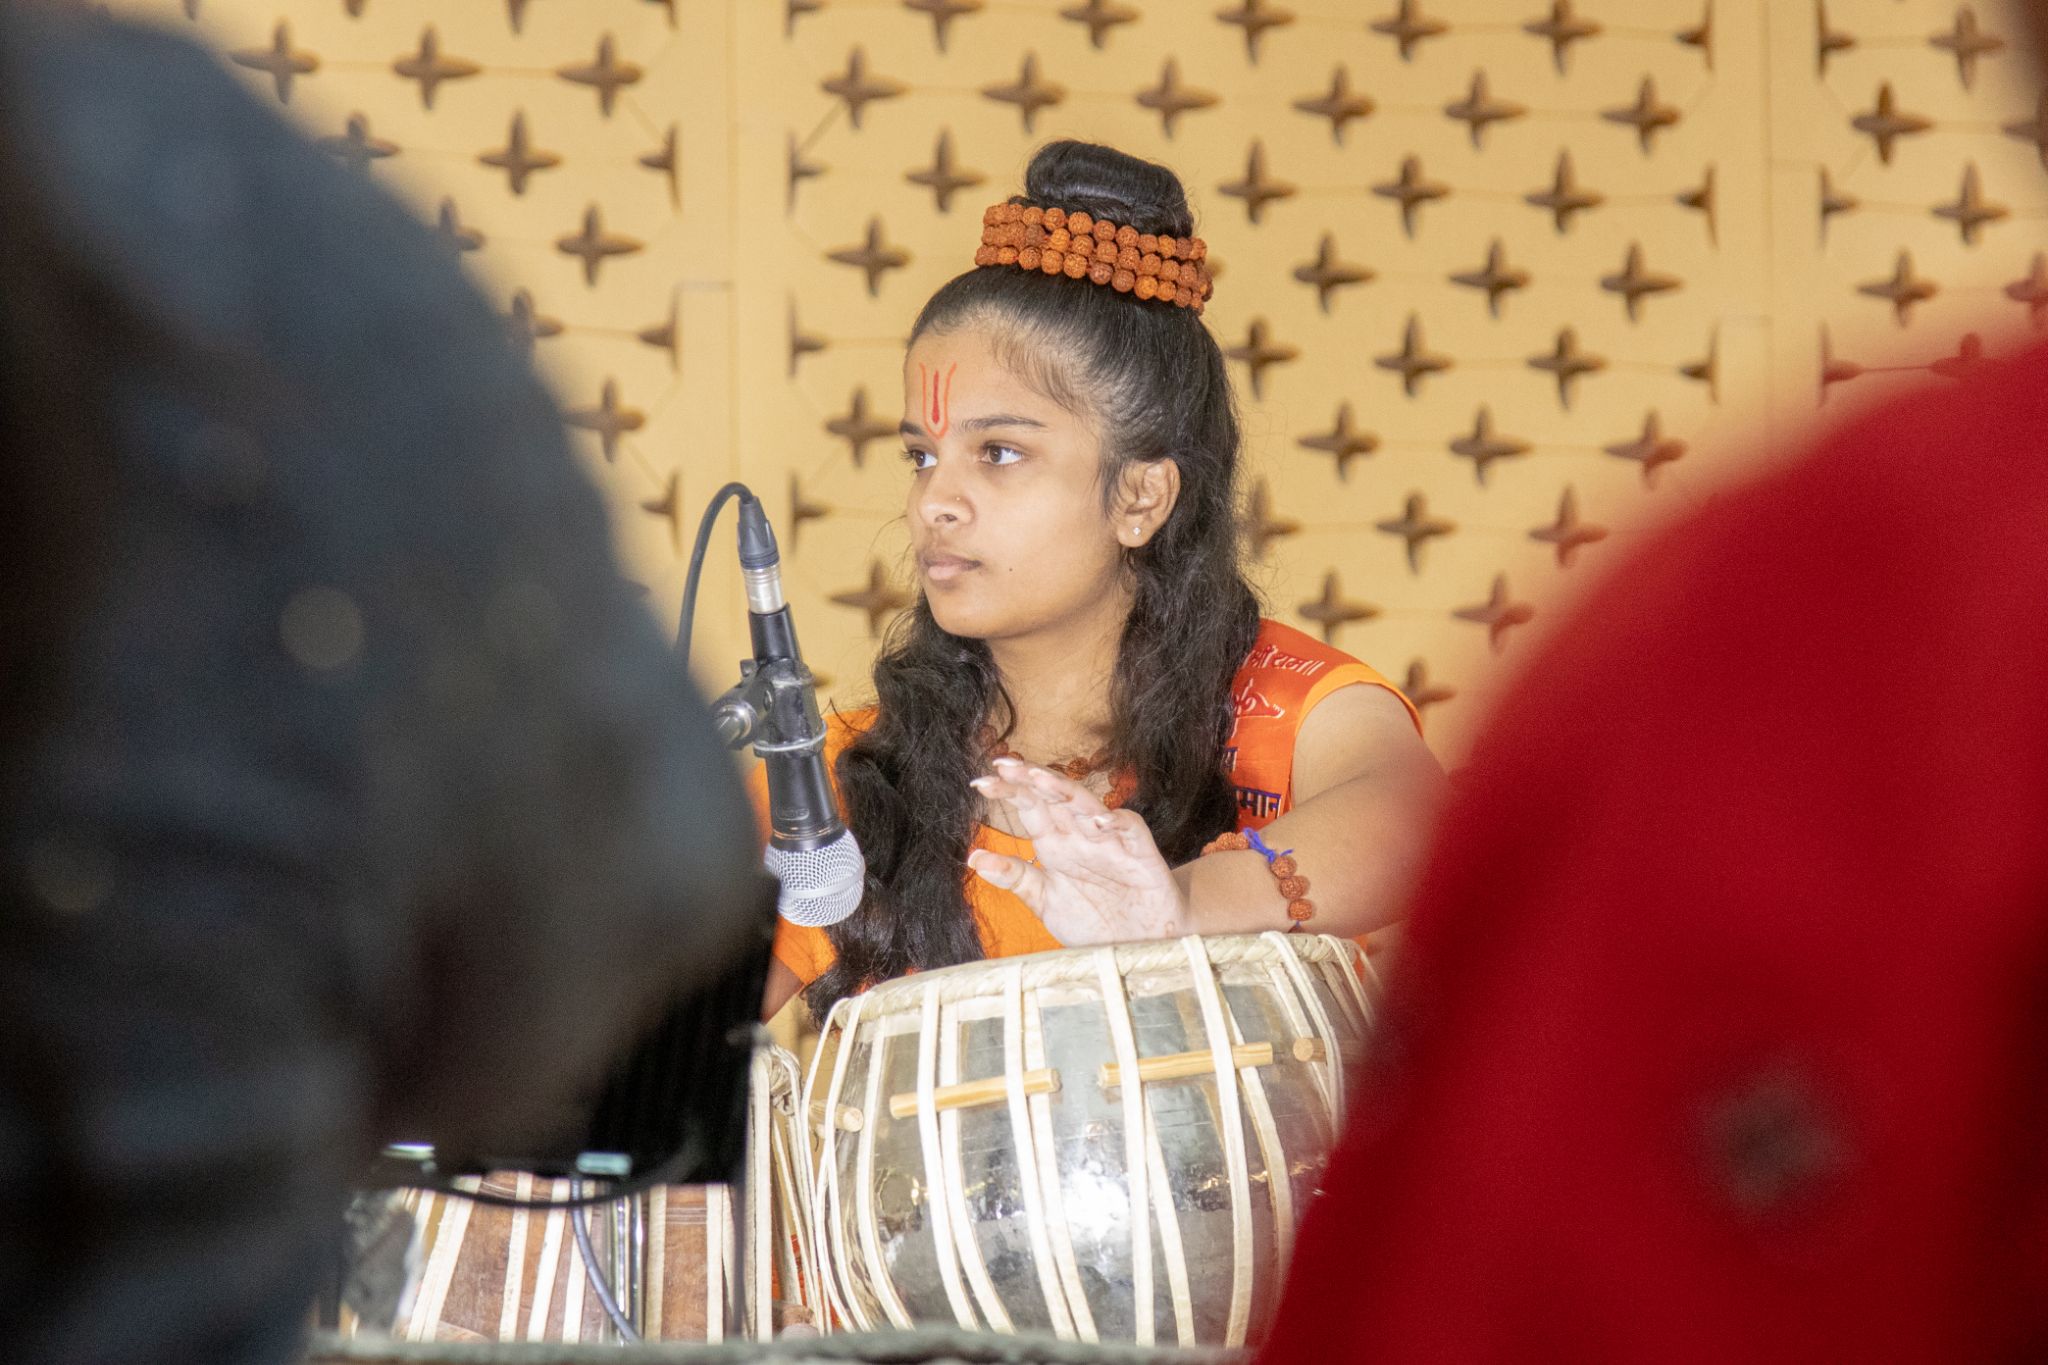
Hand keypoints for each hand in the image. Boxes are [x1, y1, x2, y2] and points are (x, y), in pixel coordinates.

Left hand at [967, 757, 1189, 945]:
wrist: (1139, 944)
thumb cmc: (1093, 920)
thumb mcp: (1045, 901)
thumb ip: (1015, 878)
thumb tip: (973, 858)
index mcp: (1055, 844)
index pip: (1029, 808)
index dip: (1008, 792)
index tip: (979, 784)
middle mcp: (1080, 836)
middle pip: (1053, 798)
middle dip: (1030, 779)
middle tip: (1004, 765)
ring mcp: (1110, 842)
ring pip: (1087, 805)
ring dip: (1065, 791)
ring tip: (1040, 779)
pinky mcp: (1141, 854)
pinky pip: (1129, 829)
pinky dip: (1116, 822)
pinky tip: (1099, 821)